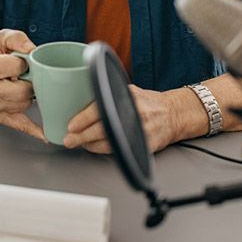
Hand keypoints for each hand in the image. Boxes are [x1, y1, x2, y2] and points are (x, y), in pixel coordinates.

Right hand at [0, 29, 46, 142]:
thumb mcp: (4, 38)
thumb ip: (18, 39)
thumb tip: (32, 51)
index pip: (17, 67)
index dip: (25, 63)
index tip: (21, 63)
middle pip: (22, 91)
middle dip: (30, 83)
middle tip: (25, 76)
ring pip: (24, 105)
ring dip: (28, 95)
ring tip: (19, 85)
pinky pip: (20, 125)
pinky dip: (34, 129)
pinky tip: (45, 133)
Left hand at [64, 85, 180, 153]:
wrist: (172, 115)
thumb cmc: (147, 102)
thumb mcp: (128, 91)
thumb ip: (109, 96)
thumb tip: (80, 102)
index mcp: (127, 96)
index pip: (101, 107)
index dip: (84, 118)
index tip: (72, 125)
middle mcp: (133, 113)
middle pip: (102, 128)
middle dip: (82, 136)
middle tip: (69, 139)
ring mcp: (138, 130)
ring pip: (108, 142)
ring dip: (89, 145)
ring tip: (79, 143)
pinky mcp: (142, 145)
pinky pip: (117, 150)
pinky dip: (102, 149)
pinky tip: (93, 146)